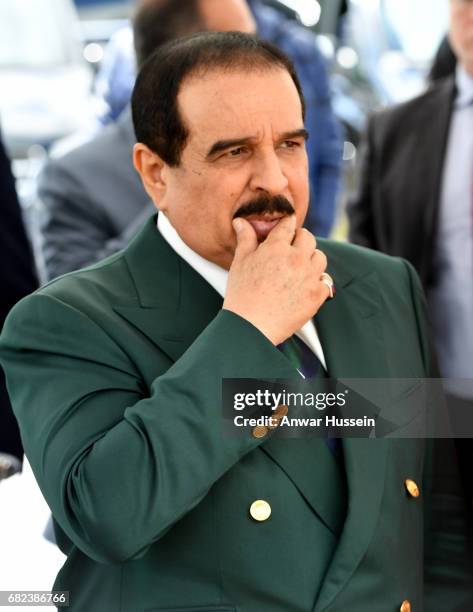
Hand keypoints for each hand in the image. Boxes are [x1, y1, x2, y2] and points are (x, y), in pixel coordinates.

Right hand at [223, 215, 330, 344]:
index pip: (288, 224)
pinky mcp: (317, 295)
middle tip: (291, 250)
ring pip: (320, 257)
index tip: (286, 229)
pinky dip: (318, 282)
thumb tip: (241, 221)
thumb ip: (245, 239)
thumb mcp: (240, 262)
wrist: (251, 327)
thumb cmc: (242, 294)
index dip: (287, 225)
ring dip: (311, 259)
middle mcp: (296, 258)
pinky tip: (306, 287)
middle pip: (308, 238)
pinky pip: (325, 281)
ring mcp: (309, 277)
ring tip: (300, 268)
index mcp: (276, 247)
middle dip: (300, 240)